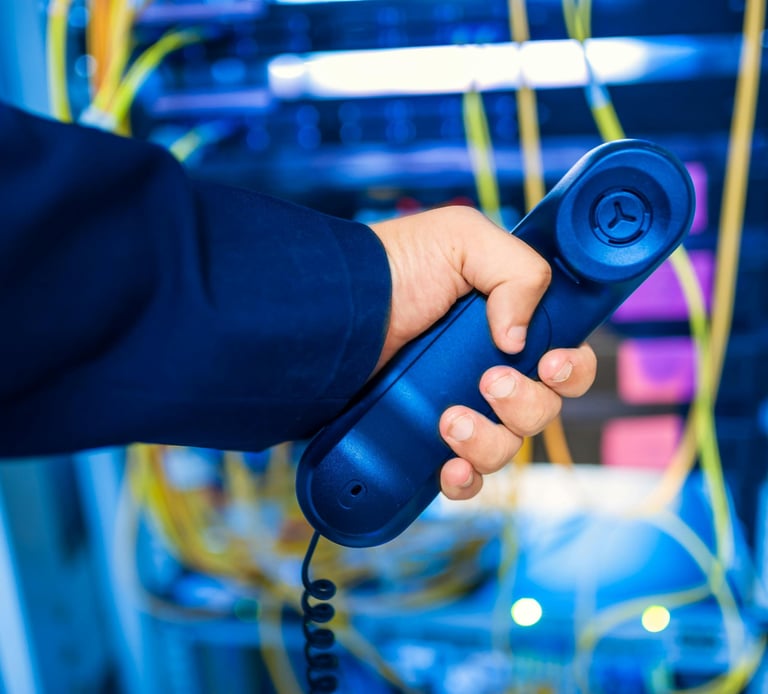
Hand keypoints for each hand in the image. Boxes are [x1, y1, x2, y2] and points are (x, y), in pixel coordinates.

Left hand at [370, 205, 596, 499]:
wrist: (332, 308)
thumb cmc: (393, 266)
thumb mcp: (461, 239)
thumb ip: (518, 271)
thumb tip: (519, 339)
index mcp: (509, 329)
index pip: (564, 362)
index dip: (570, 370)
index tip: (549, 365)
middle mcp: (488, 371)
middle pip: (542, 411)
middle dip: (524, 403)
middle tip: (488, 381)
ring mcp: (458, 408)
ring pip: (506, 448)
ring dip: (488, 441)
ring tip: (448, 419)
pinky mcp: (425, 439)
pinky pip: (463, 477)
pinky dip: (464, 480)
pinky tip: (447, 467)